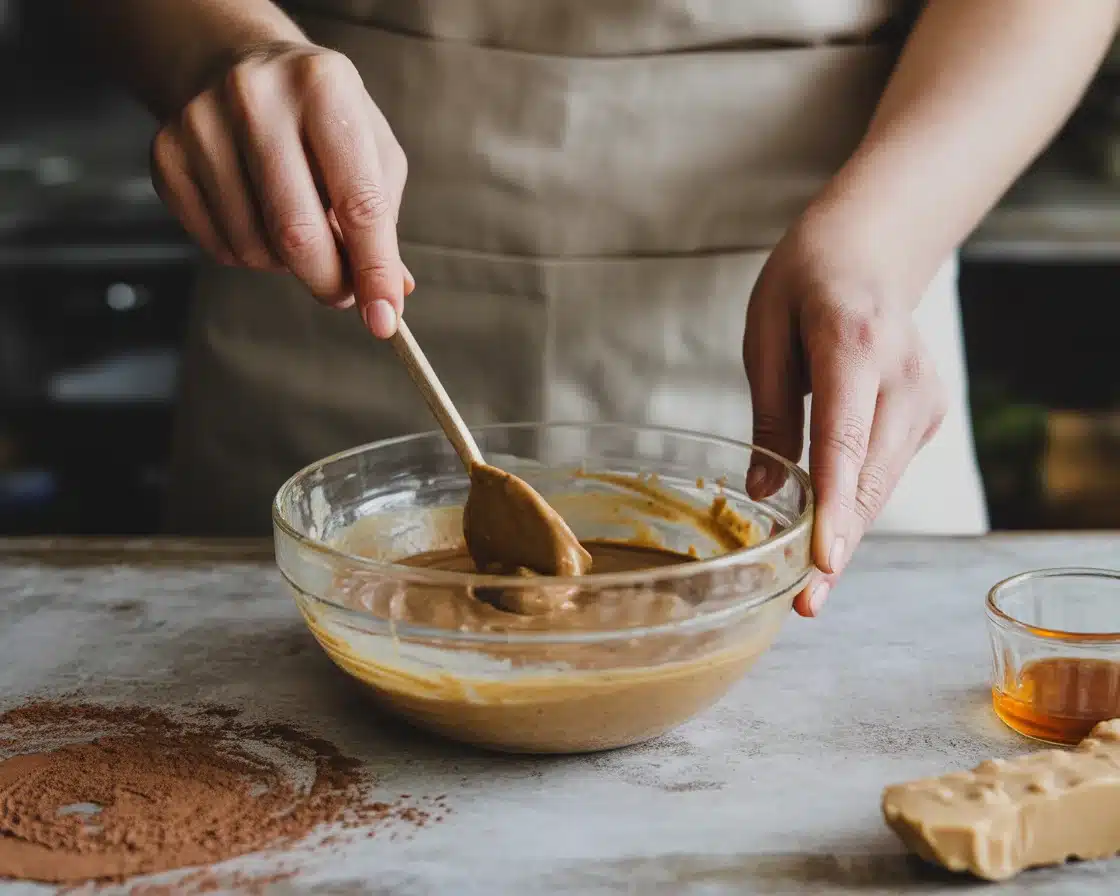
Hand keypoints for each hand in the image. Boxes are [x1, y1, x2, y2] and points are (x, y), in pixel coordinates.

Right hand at [150, 41, 410, 336]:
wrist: (235, 63)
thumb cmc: (320, 116)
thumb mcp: (370, 147)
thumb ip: (382, 219)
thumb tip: (391, 291)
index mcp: (323, 87)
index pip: (358, 202)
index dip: (373, 270)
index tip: (384, 319)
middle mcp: (256, 98)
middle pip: (297, 233)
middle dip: (328, 281)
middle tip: (343, 292)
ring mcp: (201, 125)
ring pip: (255, 248)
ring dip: (286, 264)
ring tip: (296, 226)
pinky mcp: (166, 156)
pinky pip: (218, 246)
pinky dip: (249, 255)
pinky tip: (258, 217)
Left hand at [742, 207, 946, 616]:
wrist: (869, 252)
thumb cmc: (804, 285)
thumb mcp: (765, 335)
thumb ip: (770, 414)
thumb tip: (763, 495)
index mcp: (852, 346)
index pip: (843, 441)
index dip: (833, 508)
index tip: (823, 562)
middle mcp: (902, 376)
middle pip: (869, 479)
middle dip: (837, 546)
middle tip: (802, 604)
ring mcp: (923, 396)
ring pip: (881, 485)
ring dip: (847, 536)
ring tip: (809, 589)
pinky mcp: (927, 412)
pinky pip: (885, 471)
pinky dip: (857, 505)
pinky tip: (829, 536)